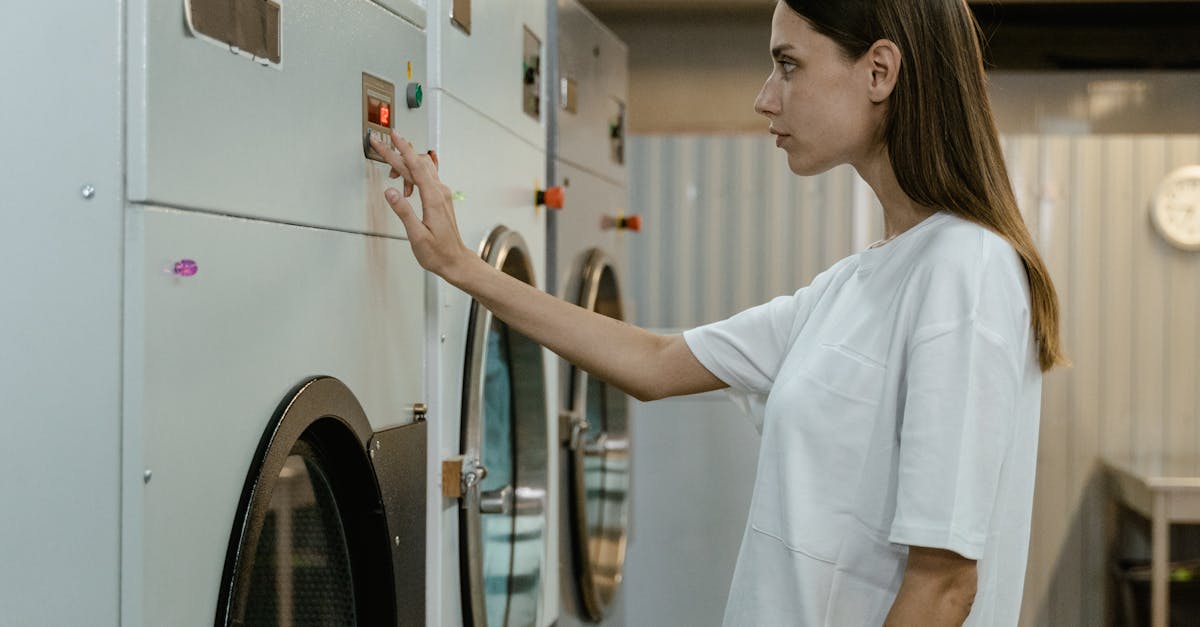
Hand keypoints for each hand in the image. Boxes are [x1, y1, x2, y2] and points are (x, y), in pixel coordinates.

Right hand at [369, 130, 475, 279]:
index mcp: (433, 198)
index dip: (402, 149)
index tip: (391, 136)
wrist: (456, 260)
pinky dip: (412, 176)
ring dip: (405, 166)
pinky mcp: (441, 198)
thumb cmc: (437, 252)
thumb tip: (390, 191)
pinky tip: (405, 190)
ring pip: (423, 169)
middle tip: (381, 145)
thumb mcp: (416, 235)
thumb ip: (403, 211)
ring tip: (391, 175)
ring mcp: (442, 194)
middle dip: (398, 152)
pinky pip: (426, 178)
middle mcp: (440, 192)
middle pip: (418, 163)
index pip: (415, 166)